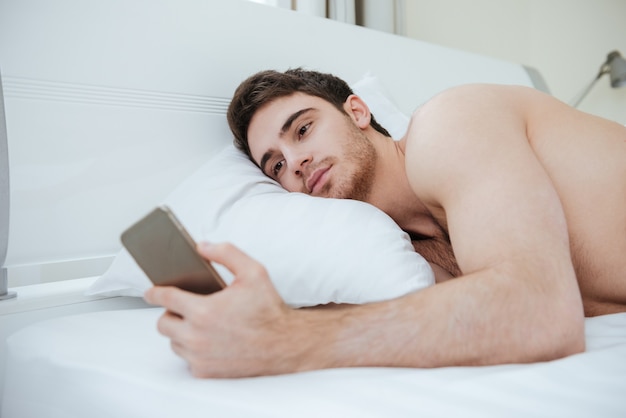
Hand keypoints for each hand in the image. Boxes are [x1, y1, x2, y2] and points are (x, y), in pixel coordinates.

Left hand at [144, 242, 294, 377]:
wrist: (285, 345)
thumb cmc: (269, 310)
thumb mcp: (253, 272)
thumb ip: (226, 253)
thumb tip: (202, 247)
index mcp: (204, 311)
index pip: (166, 298)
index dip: (155, 292)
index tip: (151, 291)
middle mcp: (197, 336)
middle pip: (163, 323)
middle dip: (170, 313)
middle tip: (184, 308)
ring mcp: (199, 356)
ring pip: (173, 342)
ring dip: (181, 331)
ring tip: (199, 323)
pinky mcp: (205, 371)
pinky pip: (186, 358)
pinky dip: (193, 349)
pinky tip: (208, 339)